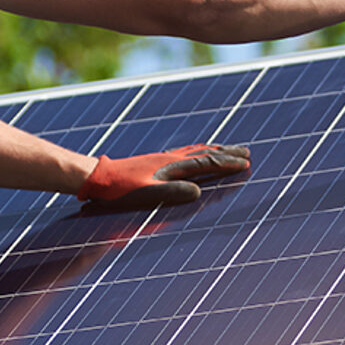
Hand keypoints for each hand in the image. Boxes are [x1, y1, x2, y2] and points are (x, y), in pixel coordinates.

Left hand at [77, 143, 249, 210]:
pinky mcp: (155, 161)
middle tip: (246, 153)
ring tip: (228, 151)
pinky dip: (198, 152)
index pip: (206, 163)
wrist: (97, 178)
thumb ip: (172, 193)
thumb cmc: (119, 189)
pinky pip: (184, 153)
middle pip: (204, 153)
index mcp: (171, 166)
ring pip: (195, 151)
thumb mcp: (146, 194)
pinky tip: (196, 155)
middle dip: (227, 154)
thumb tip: (199, 192)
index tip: (246, 163)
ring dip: (214, 151)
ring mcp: (163, 158)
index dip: (227, 164)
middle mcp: (170, 158)